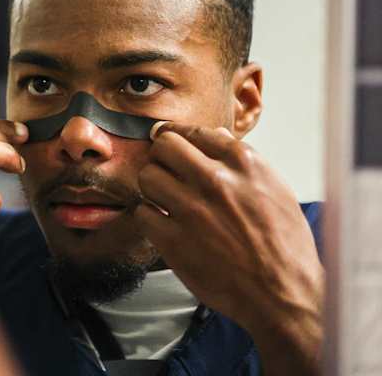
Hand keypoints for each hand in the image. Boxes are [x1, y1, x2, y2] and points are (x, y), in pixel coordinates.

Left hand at [133, 123, 321, 375]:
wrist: (284, 293)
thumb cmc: (285, 245)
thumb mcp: (276, 191)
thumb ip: (242, 162)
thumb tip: (215, 136)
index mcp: (244, 164)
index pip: (195, 132)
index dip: (183, 140)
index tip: (177, 148)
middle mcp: (215, 180)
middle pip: (164, 146)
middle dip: (162, 157)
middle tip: (167, 172)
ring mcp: (191, 209)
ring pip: (147, 176)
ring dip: (152, 187)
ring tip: (164, 200)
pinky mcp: (173, 239)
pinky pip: (141, 212)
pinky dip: (149, 218)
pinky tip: (164, 225)